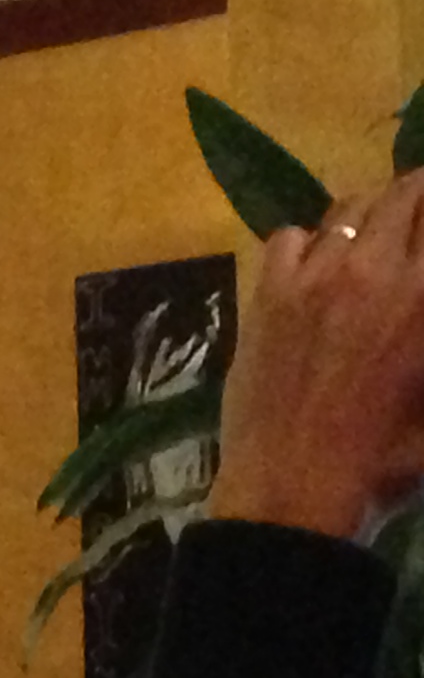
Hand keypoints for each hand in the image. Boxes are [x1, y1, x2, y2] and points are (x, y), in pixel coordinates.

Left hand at [216, 174, 423, 537]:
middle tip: (421, 208)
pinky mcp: (268, 291)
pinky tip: (313, 267)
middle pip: (407, 193)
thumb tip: (417, 307)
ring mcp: (319, 276)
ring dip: (368, 214)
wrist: (293, 484)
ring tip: (372, 234)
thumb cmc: (386, 457)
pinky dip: (306, 242)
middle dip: (420, 193)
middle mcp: (381, 270)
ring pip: (349, 207)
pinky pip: (288, 236)